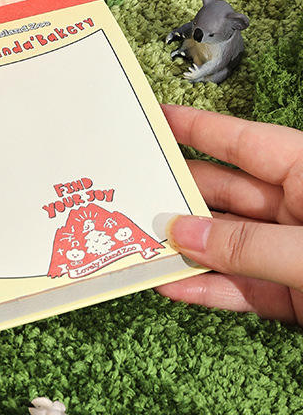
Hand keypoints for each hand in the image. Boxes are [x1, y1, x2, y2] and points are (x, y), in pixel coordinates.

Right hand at [157, 104, 302, 323]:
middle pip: (224, 194)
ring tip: (137, 244)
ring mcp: (295, 252)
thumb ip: (246, 243)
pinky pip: (243, 288)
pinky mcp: (297, 295)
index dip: (194, 128)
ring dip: (185, 248)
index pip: (239, 140)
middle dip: (178, 195)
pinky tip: (173, 287)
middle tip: (127, 193)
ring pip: (227, 244)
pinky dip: (209, 290)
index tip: (152, 119)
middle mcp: (298, 206)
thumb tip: (181, 233)